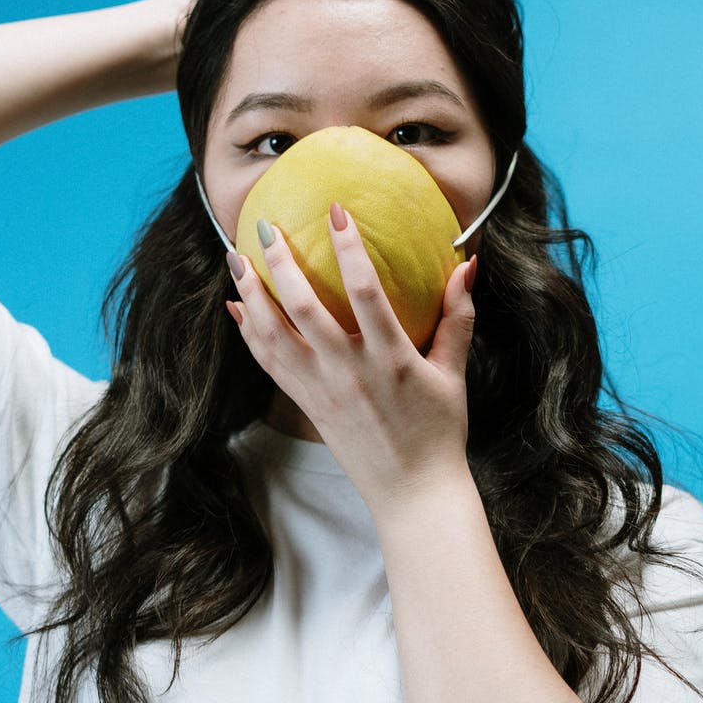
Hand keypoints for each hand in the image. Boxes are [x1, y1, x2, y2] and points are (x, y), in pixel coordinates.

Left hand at [225, 202, 479, 520]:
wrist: (412, 492)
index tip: (336, 210)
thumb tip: (467, 266)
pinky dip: (249, 333)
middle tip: (263, 228)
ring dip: (250, 295)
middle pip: (303, 309)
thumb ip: (458, 317)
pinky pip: (269, 363)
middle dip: (279, 264)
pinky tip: (237, 309)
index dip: (349, 248)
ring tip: (235, 259)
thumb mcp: (454, 373)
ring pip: (273, 336)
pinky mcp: (307, 405)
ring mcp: (322, 390)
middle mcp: (349, 372)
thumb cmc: (439, 432)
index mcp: (390, 359)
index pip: (366, 292)